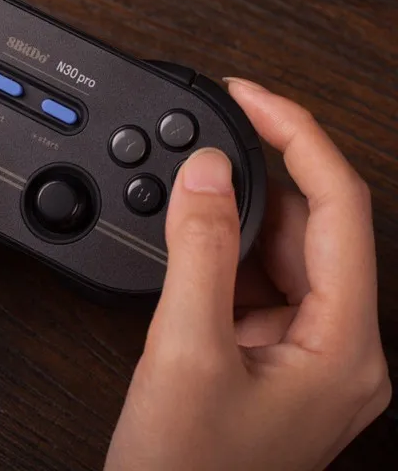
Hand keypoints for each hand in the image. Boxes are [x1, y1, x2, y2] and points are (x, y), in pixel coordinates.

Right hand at [105, 79, 390, 470]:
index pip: (338, 206)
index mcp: (344, 345)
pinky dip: (223, 252)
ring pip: (282, 251)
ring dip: (236, 218)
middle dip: (258, 178)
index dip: (296, 136)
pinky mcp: (274, 355)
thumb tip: (206, 170)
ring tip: (189, 207)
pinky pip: (257, 279)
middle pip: (312, 225)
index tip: (250, 97)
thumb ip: (199, 250)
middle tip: (206, 145)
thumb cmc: (186, 470)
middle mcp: (339, 346)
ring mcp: (308, 352)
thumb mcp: (186, 350)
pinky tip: (193, 251)